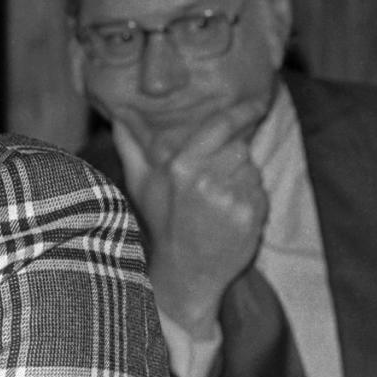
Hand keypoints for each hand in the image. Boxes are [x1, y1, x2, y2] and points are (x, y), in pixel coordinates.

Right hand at [121, 100, 269, 338]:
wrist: (185, 273)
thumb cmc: (162, 224)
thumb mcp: (139, 184)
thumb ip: (130, 146)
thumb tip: (117, 117)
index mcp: (181, 165)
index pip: (221, 127)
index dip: (244, 112)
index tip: (259, 103)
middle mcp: (207, 178)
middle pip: (239, 147)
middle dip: (232, 158)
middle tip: (215, 180)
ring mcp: (231, 198)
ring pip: (251, 168)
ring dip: (241, 178)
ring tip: (220, 200)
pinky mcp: (251, 215)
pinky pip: (260, 191)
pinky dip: (251, 199)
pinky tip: (231, 214)